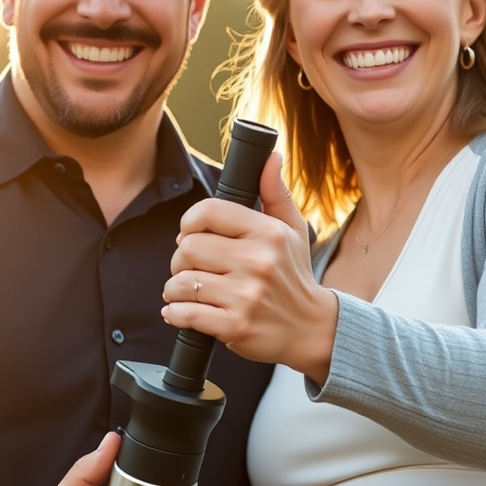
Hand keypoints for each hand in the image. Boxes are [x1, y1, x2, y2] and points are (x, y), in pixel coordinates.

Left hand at [162, 154, 337, 378]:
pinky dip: (175, 313)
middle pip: (188, 248)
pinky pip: (185, 313)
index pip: (208, 212)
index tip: (189, 235)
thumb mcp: (292, 231)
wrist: (310, 328)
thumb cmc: (294, 276)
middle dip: (179, 260)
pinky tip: (182, 311)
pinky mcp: (235, 326)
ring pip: (182, 282)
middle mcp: (257, 262)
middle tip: (188, 268)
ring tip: (185, 291)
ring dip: (175, 289)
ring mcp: (246, 296)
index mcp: (267, 233)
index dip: (189, 222)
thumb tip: (270, 156)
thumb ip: (275, 193)